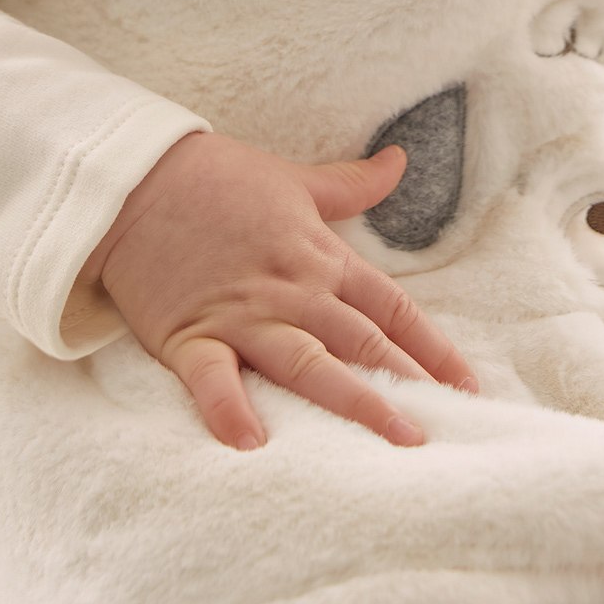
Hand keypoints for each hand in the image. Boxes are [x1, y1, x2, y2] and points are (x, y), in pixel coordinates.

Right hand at [80, 131, 480, 451]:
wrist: (137, 179)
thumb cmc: (218, 178)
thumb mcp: (294, 179)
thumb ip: (352, 184)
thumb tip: (401, 160)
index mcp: (320, 257)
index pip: (391, 309)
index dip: (432, 348)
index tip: (466, 385)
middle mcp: (291, 290)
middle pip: (362, 342)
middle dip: (408, 384)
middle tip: (449, 427)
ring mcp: (241, 315)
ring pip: (308, 363)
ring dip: (351, 402)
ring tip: (392, 440)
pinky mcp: (190, 334)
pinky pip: (213, 379)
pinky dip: (230, 409)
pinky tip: (251, 443)